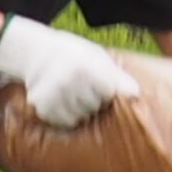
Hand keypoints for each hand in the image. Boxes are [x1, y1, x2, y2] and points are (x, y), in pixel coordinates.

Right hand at [0, 15, 138, 127]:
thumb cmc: (75, 55)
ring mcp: (55, 95)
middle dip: (91, 99)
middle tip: (78, 83)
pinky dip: (62, 114)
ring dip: (77, 109)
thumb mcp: (98, 57)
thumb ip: (117, 77)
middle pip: (94, 107)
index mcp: (88, 67)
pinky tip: (58, 99)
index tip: (94, 77)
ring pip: (80, 118)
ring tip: (68, 91)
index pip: (109, 94)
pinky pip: (63, 122)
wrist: (35, 50)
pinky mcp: (42, 107)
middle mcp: (71, 81)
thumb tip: (136, 95)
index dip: (104, 88)